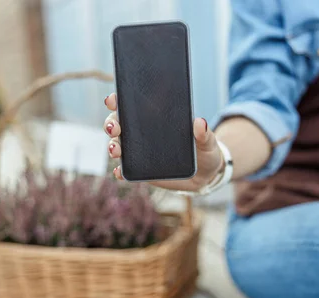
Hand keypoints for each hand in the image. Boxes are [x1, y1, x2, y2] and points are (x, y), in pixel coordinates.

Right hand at [103, 93, 222, 190]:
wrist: (204, 176)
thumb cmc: (204, 151)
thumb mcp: (207, 142)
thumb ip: (204, 134)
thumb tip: (200, 122)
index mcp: (155, 118)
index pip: (131, 105)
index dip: (118, 100)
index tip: (114, 99)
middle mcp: (142, 133)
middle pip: (118, 124)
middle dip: (111, 123)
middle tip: (115, 127)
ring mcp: (139, 152)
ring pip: (118, 145)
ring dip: (112, 146)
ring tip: (116, 150)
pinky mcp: (141, 170)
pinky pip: (125, 170)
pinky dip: (119, 171)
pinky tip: (119, 171)